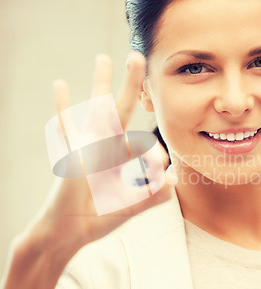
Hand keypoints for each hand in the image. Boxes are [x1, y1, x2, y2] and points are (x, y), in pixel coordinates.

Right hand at [28, 52, 171, 260]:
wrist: (68, 231)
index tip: (161, 175)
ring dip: (100, 83)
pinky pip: (65, 126)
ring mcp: (87, 147)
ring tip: (104, 58)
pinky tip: (59, 83)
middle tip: (138, 56)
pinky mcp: (72, 154)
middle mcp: (105, 147)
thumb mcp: (131, 207)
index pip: (143, 142)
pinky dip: (62, 106)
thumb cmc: (98, 218)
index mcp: (122, 158)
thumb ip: (151, 196)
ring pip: (96, 109)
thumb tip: (172, 177)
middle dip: (131, 84)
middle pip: (121, 109)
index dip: (153, 157)